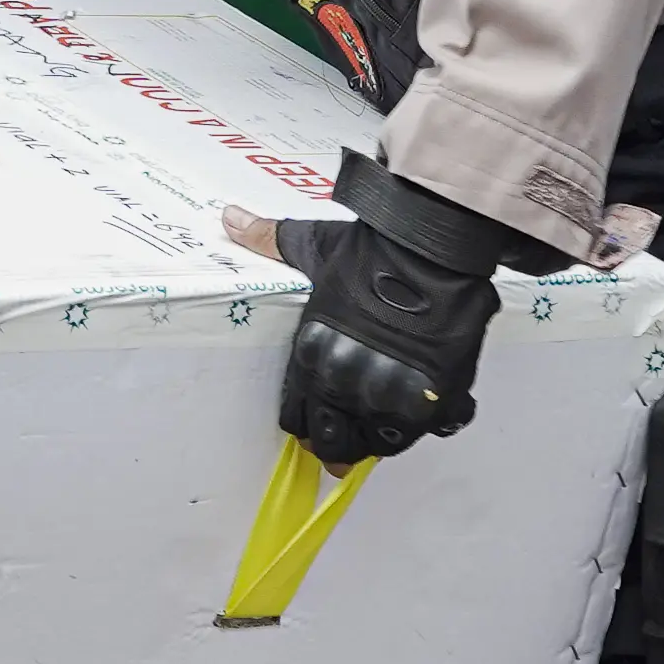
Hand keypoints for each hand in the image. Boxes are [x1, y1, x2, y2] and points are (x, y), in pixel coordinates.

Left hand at [273, 152, 522, 468]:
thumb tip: (231, 219)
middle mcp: (344, 386)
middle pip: (333, 441)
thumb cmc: (371, 248)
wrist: (431, 248)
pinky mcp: (432, 402)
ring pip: (376, 445)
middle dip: (338, 438)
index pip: (296, 416)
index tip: (318, 413)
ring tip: (387, 418)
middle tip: (350, 429)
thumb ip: (271, 241)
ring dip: (378, 434)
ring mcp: (388, 398)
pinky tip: (421, 408)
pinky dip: (420, 425)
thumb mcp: (312, 244)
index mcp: (310, 358)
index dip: (307, 418)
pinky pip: (419, 433)